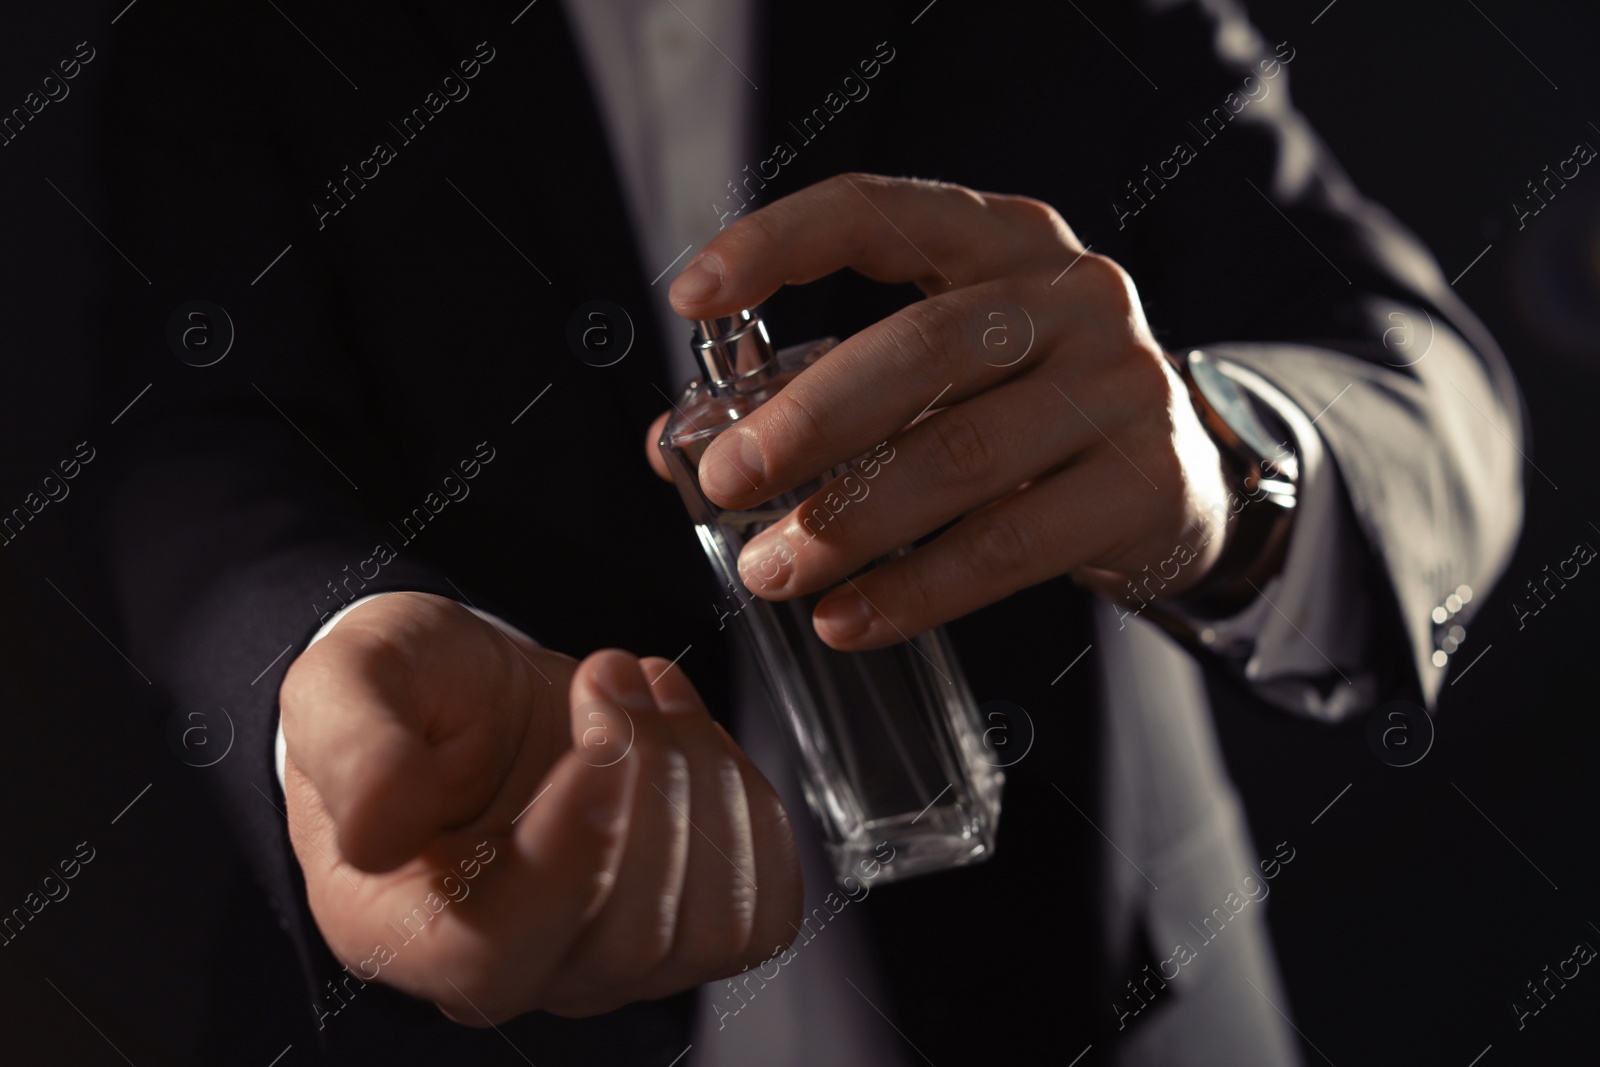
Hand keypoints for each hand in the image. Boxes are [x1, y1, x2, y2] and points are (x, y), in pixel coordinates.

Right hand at [278, 592, 801, 1022]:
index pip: (500, 952)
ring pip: (708, 927)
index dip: (572, 846)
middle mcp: (509, 968)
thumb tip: (376, 831)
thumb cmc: (406, 694)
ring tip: (648, 690)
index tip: (594, 734)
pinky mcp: (681, 928)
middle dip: (648, 780)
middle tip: (612, 672)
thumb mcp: (345, 684)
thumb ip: (351, 748)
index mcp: (401, 930)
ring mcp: (603, 960)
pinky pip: (760, 911)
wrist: (469, 695)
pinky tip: (690, 736)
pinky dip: (751, 810)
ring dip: (704, 782)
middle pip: (625, 938)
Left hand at [645, 173, 1238, 648]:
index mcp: (1003, 239)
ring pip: (963, 452)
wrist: (1175, 483)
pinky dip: (915, 590)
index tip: (692, 297)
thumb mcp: (935, 378)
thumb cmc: (1023, 413)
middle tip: (727, 483)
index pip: (882, 211)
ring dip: (850, 521)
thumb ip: (818, 394)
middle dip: (810, 419)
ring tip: (772, 572)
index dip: (780, 245)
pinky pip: (1007, 545)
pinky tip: (847, 618)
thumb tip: (674, 450)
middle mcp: (1072, 294)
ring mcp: (1120, 385)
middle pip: (924, 345)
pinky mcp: (1143, 483)